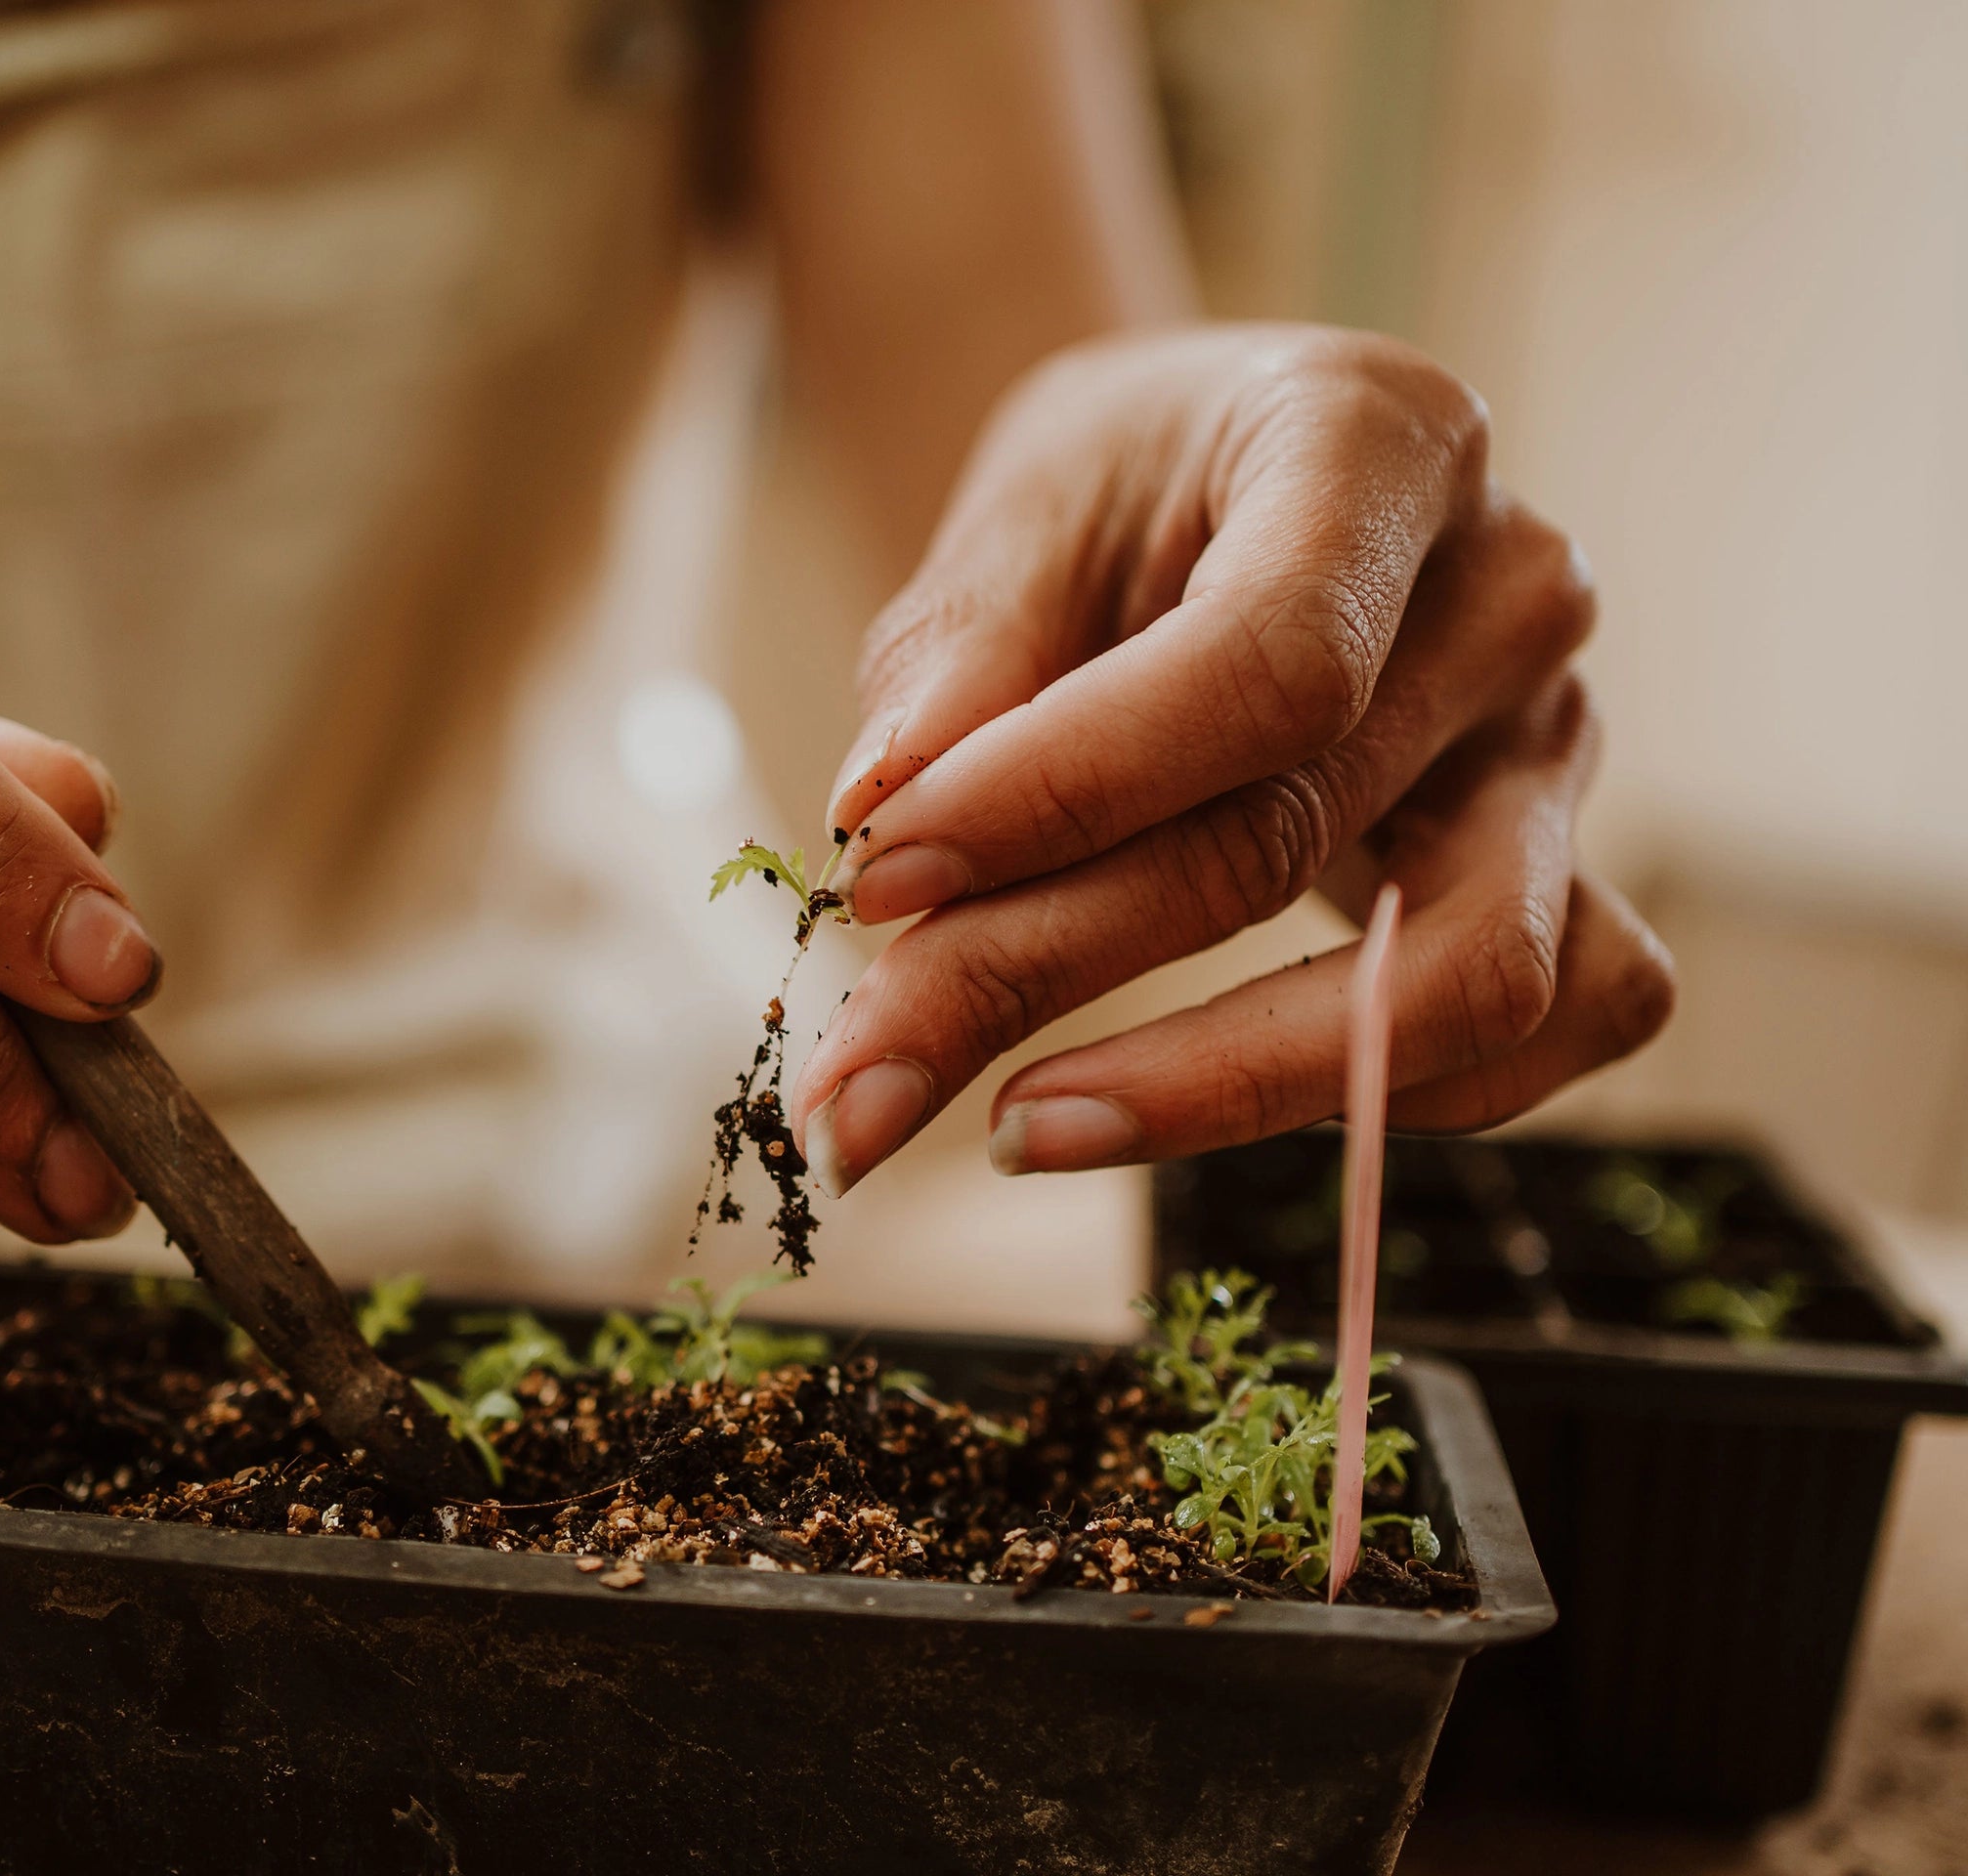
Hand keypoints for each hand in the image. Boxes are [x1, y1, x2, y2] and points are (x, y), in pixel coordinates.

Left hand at [791, 325, 1674, 1194]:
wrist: (1210, 483)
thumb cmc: (1119, 488)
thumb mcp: (1015, 512)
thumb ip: (956, 658)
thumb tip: (887, 814)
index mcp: (1381, 444)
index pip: (1265, 664)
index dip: (1067, 792)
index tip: (880, 876)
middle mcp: (1509, 591)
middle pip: (1295, 836)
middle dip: (1046, 966)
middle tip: (864, 1072)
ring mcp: (1554, 738)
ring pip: (1463, 978)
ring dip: (1224, 1087)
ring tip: (1015, 1127)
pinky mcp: (1564, 861)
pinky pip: (1563, 1022)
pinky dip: (1390, 1095)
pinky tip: (1190, 1109)